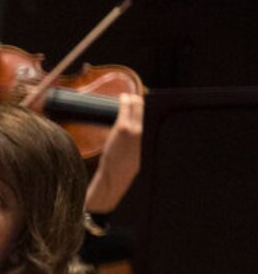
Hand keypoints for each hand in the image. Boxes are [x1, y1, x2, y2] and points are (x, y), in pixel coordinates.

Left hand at [85, 91, 143, 214]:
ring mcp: (134, 129)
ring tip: (131, 98)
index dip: (155, 109)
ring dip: (135, 100)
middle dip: (145, 103)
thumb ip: (146, 139)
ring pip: (138, 106)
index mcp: (153, 139)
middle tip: (140, 100)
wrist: (115, 176)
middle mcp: (147, 133)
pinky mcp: (122, 127)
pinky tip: (124, 97)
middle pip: (149, 109)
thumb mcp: (144, 154)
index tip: (153, 105)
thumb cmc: (128, 167)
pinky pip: (126, 108)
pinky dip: (126, 100)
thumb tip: (148, 128)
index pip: (158, 118)